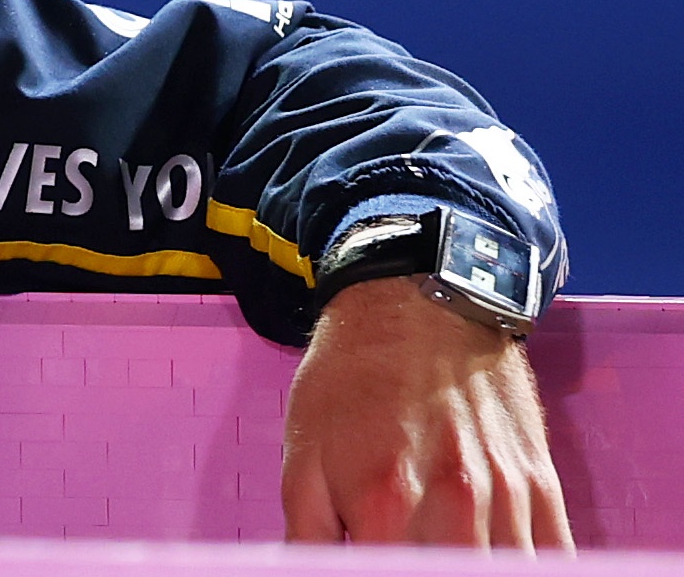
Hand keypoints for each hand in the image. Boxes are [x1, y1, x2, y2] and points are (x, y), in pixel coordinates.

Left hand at [283, 276, 570, 547]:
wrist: (417, 303)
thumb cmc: (352, 376)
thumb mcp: (302, 451)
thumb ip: (308, 534)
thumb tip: (300, 574)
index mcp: (384, 500)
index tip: (371, 563)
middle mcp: (454, 504)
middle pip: (453, 574)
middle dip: (425, 570)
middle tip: (406, 553)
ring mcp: (507, 496)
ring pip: (506, 571)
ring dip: (472, 568)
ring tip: (442, 553)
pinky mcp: (543, 486)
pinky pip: (553, 557)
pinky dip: (524, 566)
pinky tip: (493, 559)